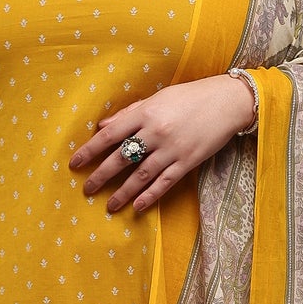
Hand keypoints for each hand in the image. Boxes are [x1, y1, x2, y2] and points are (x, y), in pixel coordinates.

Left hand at [68, 72, 254, 213]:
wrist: (227, 102)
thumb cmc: (190, 97)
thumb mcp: (158, 98)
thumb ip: (130, 113)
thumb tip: (103, 127)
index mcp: (146, 113)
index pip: (110, 135)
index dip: (90, 151)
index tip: (75, 163)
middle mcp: (156, 132)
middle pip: (122, 158)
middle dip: (101, 175)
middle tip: (87, 189)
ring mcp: (172, 149)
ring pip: (141, 175)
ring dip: (123, 192)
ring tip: (109, 205)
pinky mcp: (188, 162)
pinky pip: (165, 182)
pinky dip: (150, 195)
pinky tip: (138, 206)